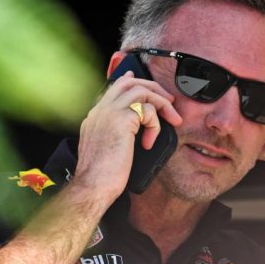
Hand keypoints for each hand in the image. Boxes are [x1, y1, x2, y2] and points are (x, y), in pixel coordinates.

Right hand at [73, 71, 181, 202]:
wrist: (93, 186)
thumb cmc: (100, 177)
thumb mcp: (106, 150)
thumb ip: (114, 134)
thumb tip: (131, 131)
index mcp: (94, 117)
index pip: (112, 89)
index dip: (128, 81)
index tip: (136, 77)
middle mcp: (100, 111)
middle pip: (128, 83)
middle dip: (152, 88)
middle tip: (169, 101)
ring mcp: (109, 113)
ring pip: (141, 90)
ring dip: (161, 103)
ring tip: (172, 119)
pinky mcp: (122, 120)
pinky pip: (148, 110)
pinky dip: (155, 125)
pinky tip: (150, 142)